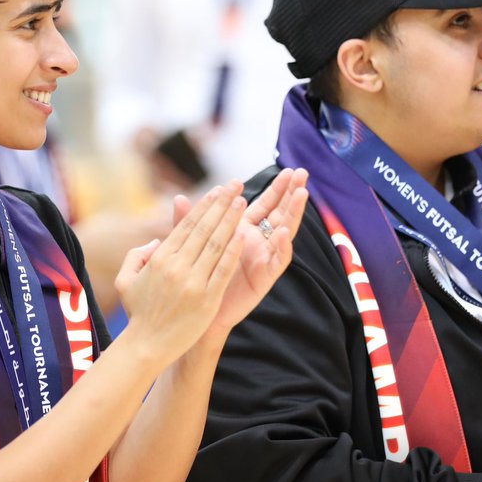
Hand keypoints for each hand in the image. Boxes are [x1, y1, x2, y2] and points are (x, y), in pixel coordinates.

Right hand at [113, 183, 246, 364]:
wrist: (146, 345)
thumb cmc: (138, 313)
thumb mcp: (126, 279)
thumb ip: (137, 255)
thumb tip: (156, 241)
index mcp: (159, 259)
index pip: (186, 225)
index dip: (204, 206)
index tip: (217, 190)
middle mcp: (176, 266)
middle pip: (203, 229)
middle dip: (221, 204)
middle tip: (235, 186)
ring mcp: (193, 282)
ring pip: (215, 245)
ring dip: (230, 221)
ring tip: (243, 202)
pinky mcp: (207, 299)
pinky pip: (222, 270)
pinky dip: (233, 252)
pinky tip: (244, 235)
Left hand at [172, 168, 308, 342]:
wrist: (199, 312)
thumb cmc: (198, 277)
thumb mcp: (192, 245)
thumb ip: (188, 222)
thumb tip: (179, 197)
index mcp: (243, 230)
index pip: (264, 204)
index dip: (276, 188)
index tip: (286, 168)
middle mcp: (257, 242)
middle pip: (279, 213)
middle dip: (291, 193)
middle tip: (302, 173)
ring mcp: (263, 258)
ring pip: (284, 232)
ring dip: (293, 213)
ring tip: (301, 194)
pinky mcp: (264, 277)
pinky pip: (277, 260)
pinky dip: (280, 246)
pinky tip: (281, 232)